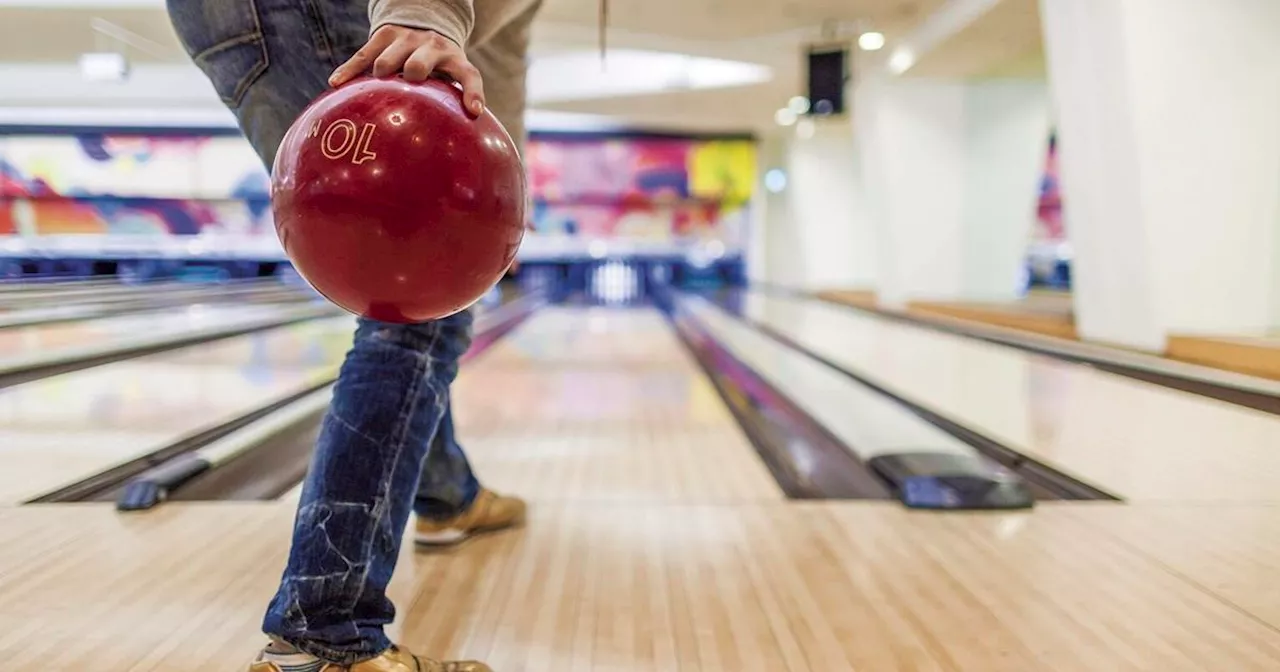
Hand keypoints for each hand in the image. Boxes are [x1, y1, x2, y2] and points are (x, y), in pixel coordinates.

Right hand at [329, 25, 484, 115]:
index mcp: (454, 59)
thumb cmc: (437, 67)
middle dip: (411, 76)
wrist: (423, 22)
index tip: (475, 111)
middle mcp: (432, 46)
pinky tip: (336, 83)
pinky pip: (362, 53)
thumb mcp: (449, 78)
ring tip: (374, 92)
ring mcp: (407, 38)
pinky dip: (349, 69)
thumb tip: (446, 153)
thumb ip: (448, 106)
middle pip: (418, 64)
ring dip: (380, 74)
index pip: (469, 76)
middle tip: (405, 89)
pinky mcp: (385, 34)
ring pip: (386, 59)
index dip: (473, 92)